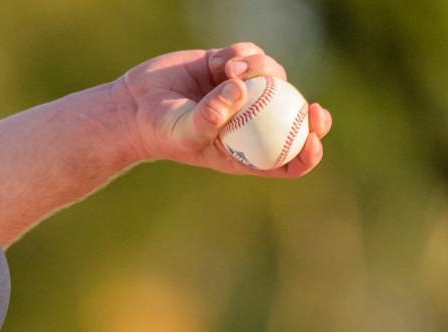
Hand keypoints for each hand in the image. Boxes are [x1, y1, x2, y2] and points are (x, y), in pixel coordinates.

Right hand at [114, 42, 332, 177]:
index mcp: (245, 149)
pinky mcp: (231, 68)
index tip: (312, 139)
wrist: (135, 105)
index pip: (288, 159)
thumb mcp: (183, 131)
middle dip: (310, 114)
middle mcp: (251, 122)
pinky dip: (242, 55)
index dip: (308, 152)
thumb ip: (211, 116)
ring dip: (261, 69)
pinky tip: (221, 62)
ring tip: (229, 71)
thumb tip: (241, 89)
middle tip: (312, 107)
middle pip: (295, 117)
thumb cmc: (159, 129)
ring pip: (275, 77)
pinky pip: (252, 56)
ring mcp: (244, 93)